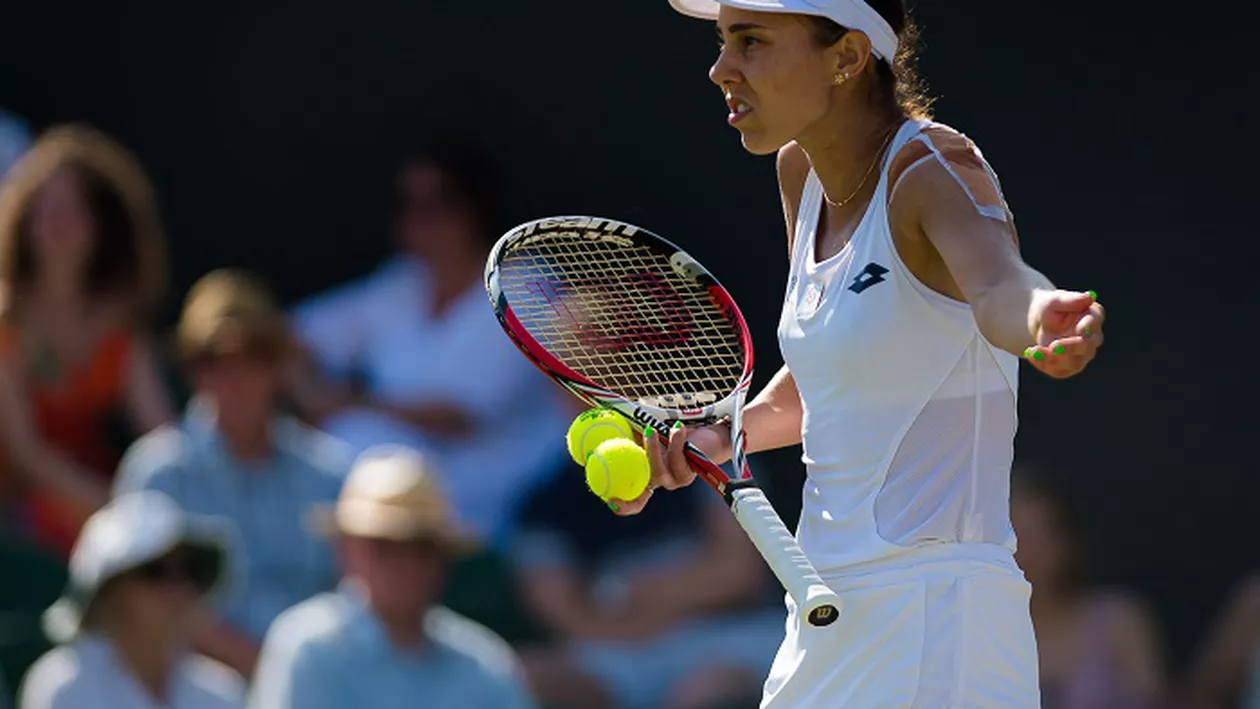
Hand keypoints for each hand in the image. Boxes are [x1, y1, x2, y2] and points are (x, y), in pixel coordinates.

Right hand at [608, 422, 729, 515]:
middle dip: (626, 487)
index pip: (633, 501)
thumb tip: (600, 425)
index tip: (610, 500)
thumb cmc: (671, 432)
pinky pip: (678, 457)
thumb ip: (626, 432)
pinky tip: (677, 428)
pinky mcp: (690, 472)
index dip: (622, 506)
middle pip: (642, 491)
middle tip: (620, 464)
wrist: (707, 435)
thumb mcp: (646, 432)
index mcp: (647, 479)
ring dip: (652, 449)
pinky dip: (675, 440)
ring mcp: (676, 481)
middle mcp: (661, 483)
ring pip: (658, 471)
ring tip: (651, 429)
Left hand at [1025, 289, 1104, 378]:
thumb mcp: (1055, 301)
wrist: (1039, 322)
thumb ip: (1070, 300)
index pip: (1094, 322)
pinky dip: (1043, 364)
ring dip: (1053, 359)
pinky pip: (1058, 370)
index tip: (1081, 330)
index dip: (1089, 326)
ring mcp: (1082, 354)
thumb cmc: (1051, 308)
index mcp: (1092, 317)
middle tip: (1053, 346)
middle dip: (1070, 348)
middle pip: (1086, 346)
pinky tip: (1031, 354)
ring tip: (1034, 351)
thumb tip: (1089, 297)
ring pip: (1073, 363)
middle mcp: (1092, 338)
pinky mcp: (1068, 366)